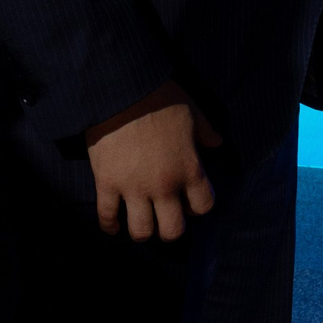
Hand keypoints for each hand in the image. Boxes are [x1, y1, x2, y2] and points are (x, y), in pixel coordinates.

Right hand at [86, 82, 220, 240]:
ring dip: (143, 231)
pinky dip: (109, 226)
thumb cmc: (161, 98)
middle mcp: (164, 186)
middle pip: (173, 230)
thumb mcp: (192, 112)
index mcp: (189, 169)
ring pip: (141, 231)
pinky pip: (106, 217)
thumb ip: (206, 132)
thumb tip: (216, 142)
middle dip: (171, 229)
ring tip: (141, 221)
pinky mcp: (107, 184)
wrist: (121, 91)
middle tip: (165, 218)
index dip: (198, 207)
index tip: (189, 200)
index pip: (203, 207)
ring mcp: (134, 188)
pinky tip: (113, 226)